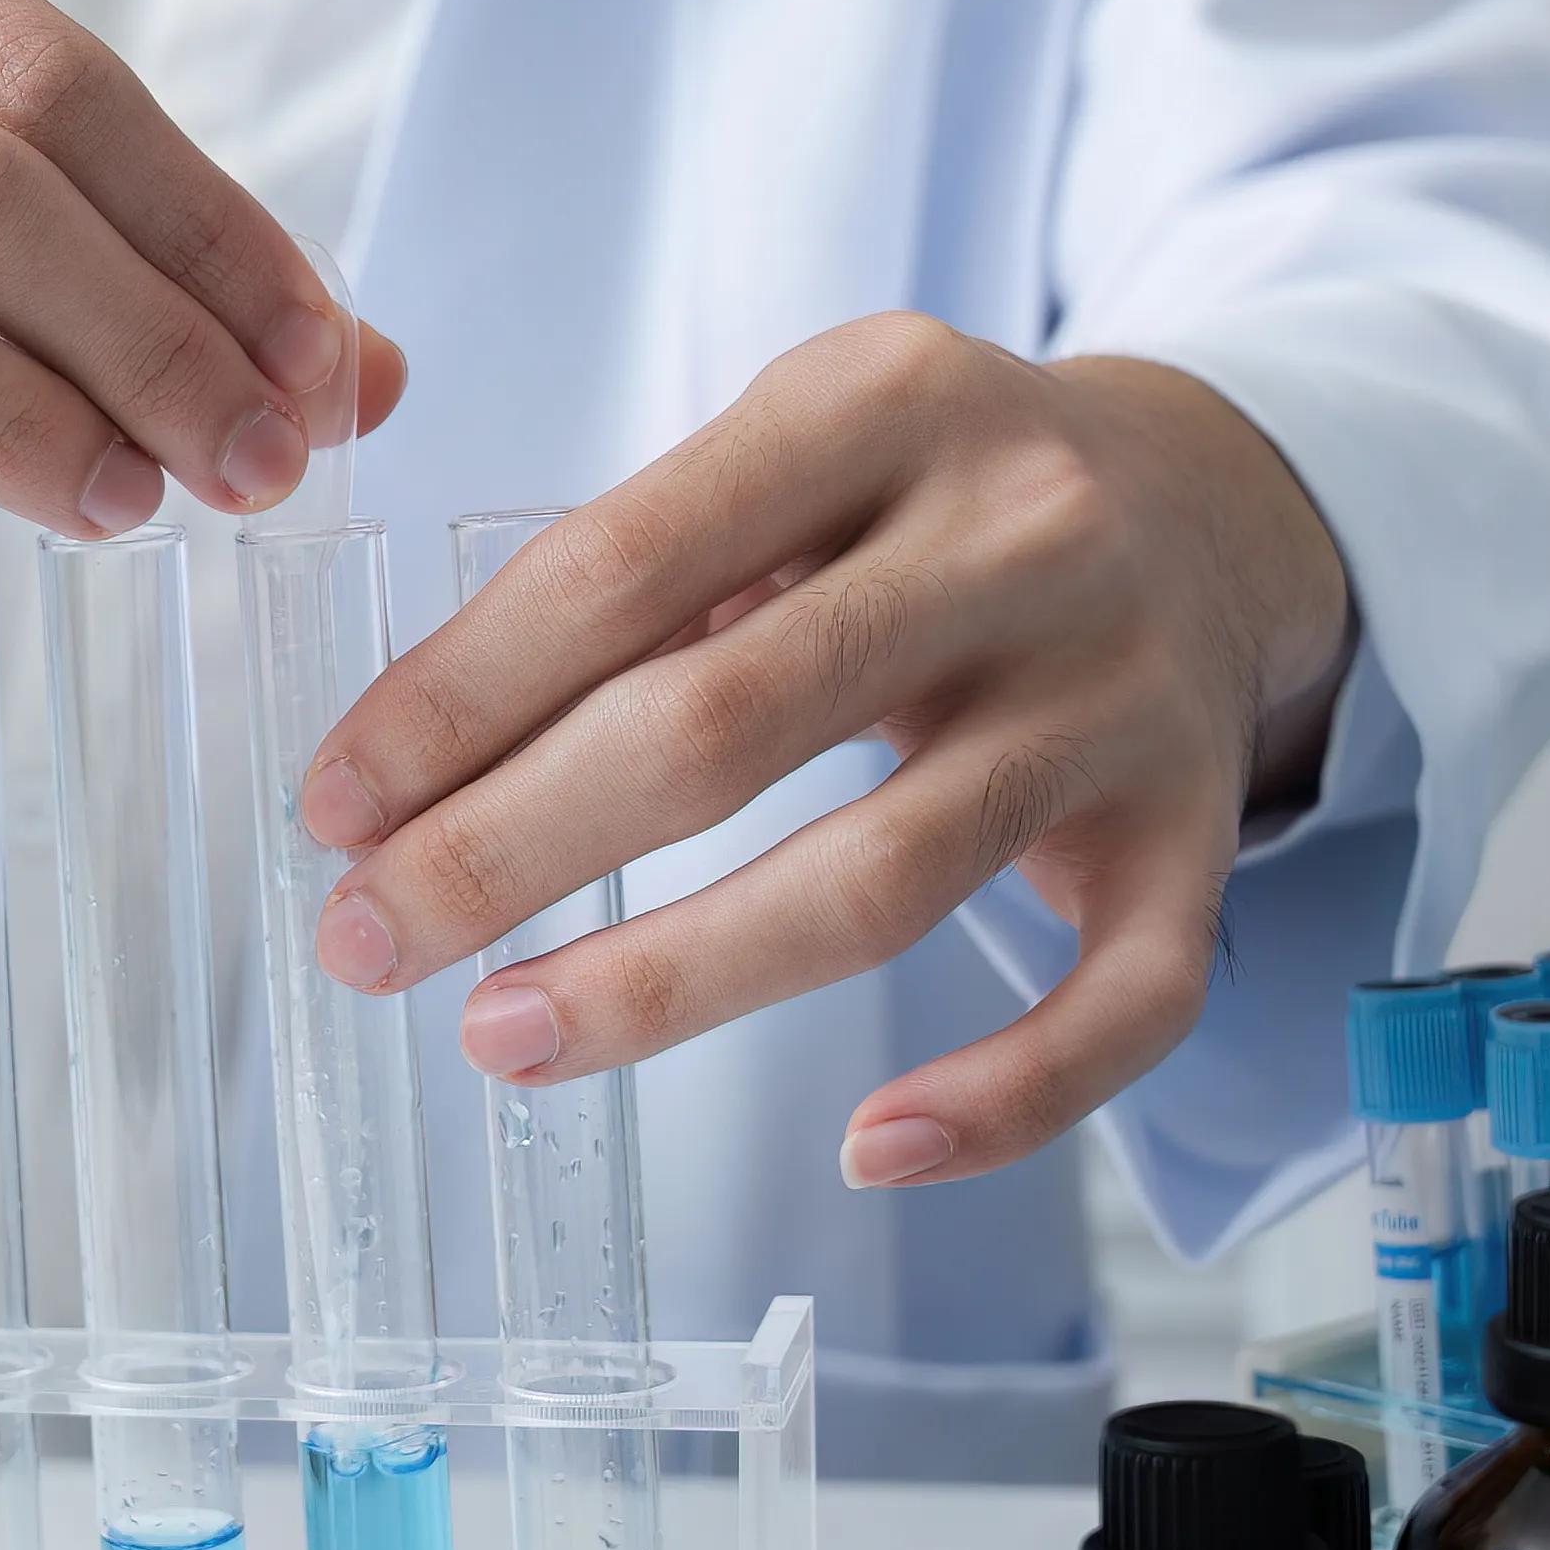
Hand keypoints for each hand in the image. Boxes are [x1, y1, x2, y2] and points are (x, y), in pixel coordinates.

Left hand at [293, 320, 1354, 1188]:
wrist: (1216, 500)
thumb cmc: (931, 498)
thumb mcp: (799, 442)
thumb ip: (642, 563)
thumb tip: (412, 765)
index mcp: (884, 397)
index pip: (621, 564)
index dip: (456, 700)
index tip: (334, 806)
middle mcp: (1019, 535)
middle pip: (722, 724)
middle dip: (509, 849)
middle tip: (369, 940)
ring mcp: (1118, 695)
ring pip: (881, 877)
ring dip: (667, 981)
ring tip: (503, 1037)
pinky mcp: (1195, 833)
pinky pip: (1123, 1001)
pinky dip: (1004, 1096)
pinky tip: (870, 1153)